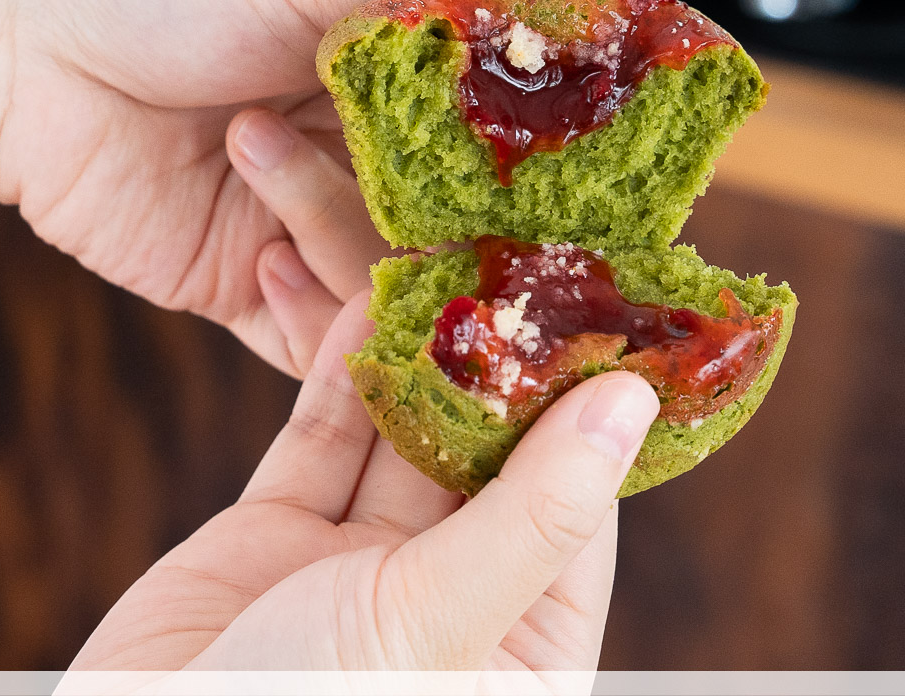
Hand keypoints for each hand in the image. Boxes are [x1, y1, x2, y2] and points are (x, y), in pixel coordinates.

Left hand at [0, 0, 583, 373]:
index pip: (485, 142)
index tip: (571, 188)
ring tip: (295, 191)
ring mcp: (294, 228)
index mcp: (382, 83)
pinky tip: (284, 282)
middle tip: (485, 249)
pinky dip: (316, 335)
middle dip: (457, 243)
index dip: (526, 169)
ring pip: (378, 287)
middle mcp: (349, 161)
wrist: (6, 46)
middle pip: (440, 229)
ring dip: (354, 259)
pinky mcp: (237, 287)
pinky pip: (306, 343)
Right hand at [66, 289, 660, 674]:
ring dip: (415, 350)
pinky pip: (321, 437)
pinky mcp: (275, 538)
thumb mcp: (440, 629)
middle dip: (496, 361)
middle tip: (512, 255)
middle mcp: (452, 602)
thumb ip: (535, 515)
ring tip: (437, 252)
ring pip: (401, 435)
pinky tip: (364, 296)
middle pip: (489, 457)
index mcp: (523, 652)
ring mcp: (358, 568)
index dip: (588, 408)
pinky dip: (338, 368)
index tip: (604, 308)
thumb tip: (630, 404)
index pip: (578, 506)